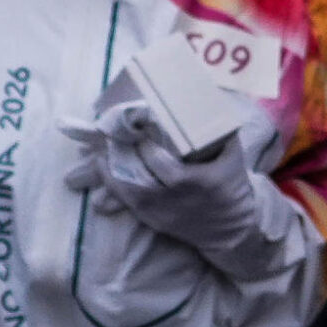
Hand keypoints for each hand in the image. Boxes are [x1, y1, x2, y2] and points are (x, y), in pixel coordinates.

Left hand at [59, 100, 283, 264]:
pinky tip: (101, 170)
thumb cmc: (232, 187)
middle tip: (104, 136)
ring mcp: (163, 214)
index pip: (162, 165)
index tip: (132, 129)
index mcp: (198, 182)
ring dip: (107, 172)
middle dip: (118, 157)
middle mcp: (177, 201)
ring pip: (127, 193)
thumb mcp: (232, 157)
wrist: (234, 232)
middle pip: (139, 178)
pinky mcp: (154, 222)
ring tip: (93, 153)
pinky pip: (127, 204)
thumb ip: (219, 130)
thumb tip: (206, 95)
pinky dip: (111, 186)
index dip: (143, 147)